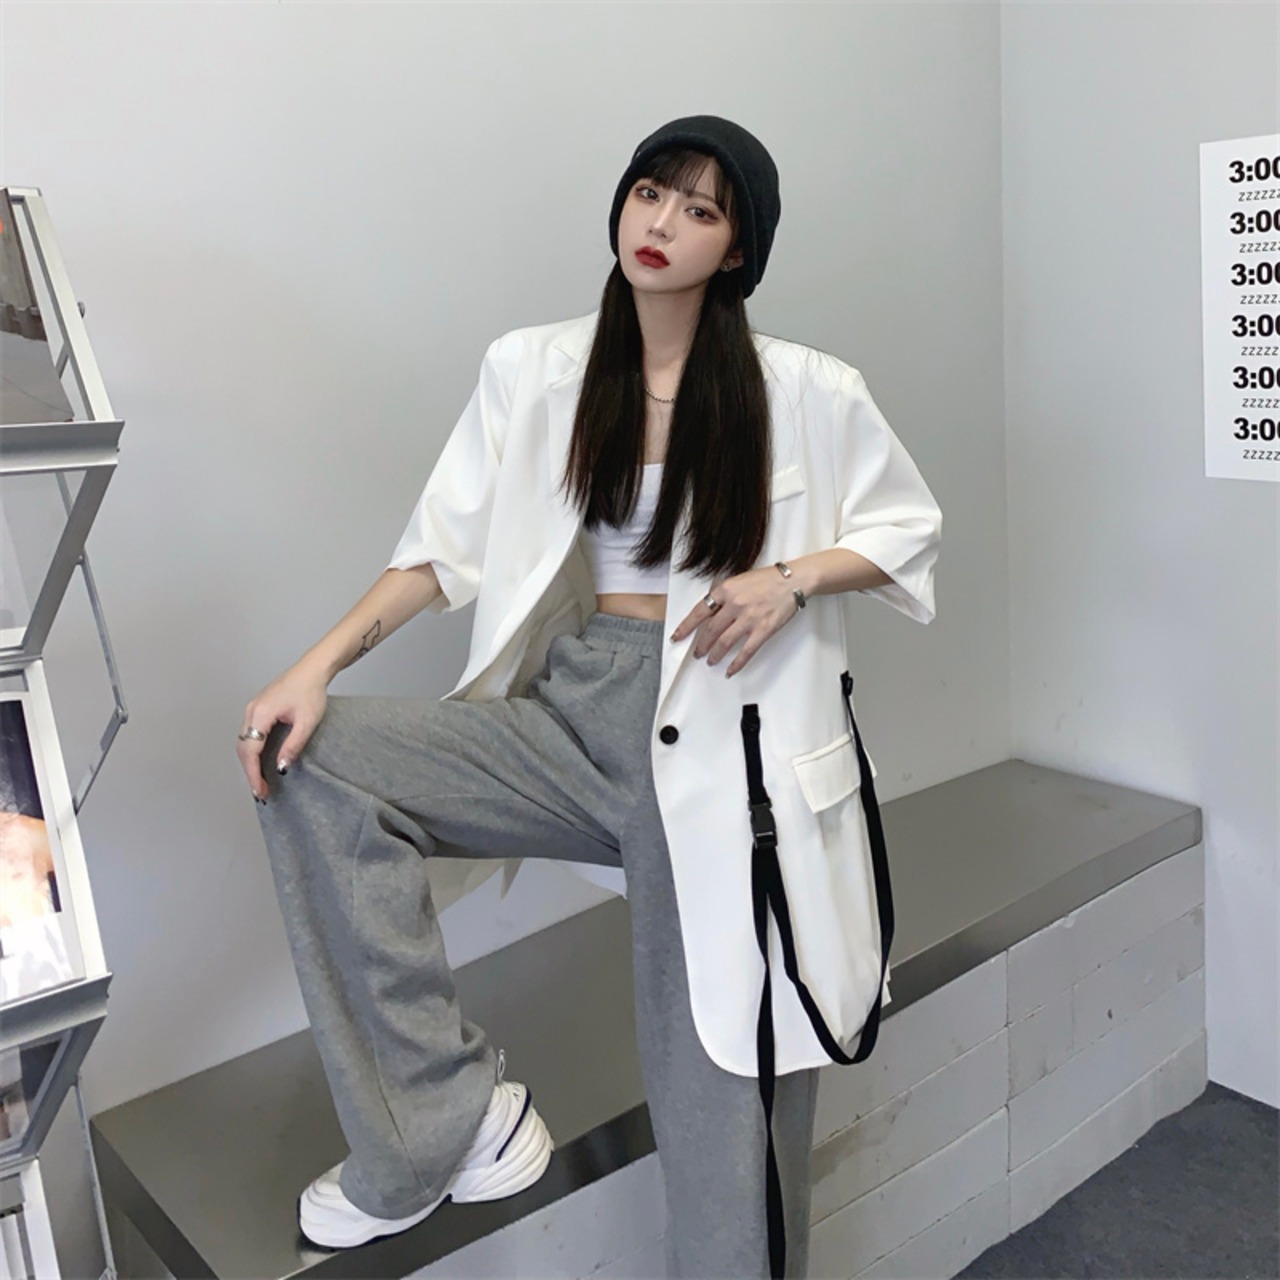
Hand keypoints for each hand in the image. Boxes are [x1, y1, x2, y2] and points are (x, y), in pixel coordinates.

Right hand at [237, 666, 328, 801]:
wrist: (312, 670)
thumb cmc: (311, 691)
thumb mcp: (307, 722)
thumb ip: (293, 746)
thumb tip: (281, 768)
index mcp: (260, 714)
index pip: (250, 751)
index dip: (254, 774)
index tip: (260, 791)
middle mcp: (251, 711)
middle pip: (243, 749)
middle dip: (250, 773)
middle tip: (262, 792)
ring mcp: (252, 709)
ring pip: (244, 742)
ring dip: (250, 763)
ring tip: (261, 782)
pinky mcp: (258, 709)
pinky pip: (249, 735)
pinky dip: (253, 752)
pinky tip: (261, 762)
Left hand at [670, 565, 801, 677]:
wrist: (791, 581)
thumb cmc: (766, 580)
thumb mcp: (738, 580)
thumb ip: (723, 595)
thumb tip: (709, 612)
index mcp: (725, 590)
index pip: (699, 612)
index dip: (685, 627)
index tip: (677, 636)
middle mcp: (734, 604)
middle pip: (710, 631)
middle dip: (701, 645)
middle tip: (698, 653)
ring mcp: (749, 618)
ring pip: (724, 643)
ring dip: (715, 655)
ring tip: (711, 661)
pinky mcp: (763, 630)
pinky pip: (746, 651)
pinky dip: (736, 663)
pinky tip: (730, 670)